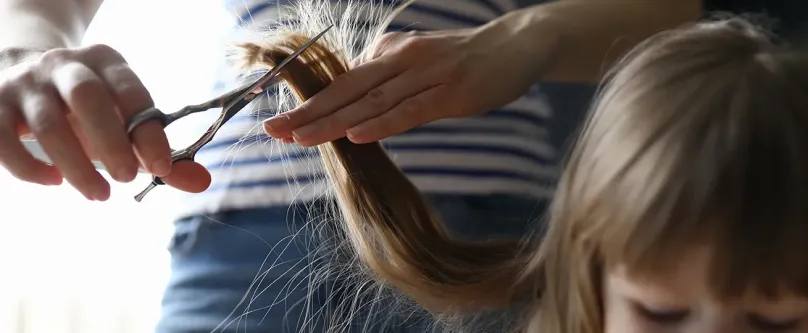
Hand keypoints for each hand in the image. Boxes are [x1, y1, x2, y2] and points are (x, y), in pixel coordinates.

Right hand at [0, 45, 209, 200]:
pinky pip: (3, 139)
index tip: (163, 167)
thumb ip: (160, 154)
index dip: (148, 129)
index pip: (131, 91)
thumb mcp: (123, 125)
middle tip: (127, 178)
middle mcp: (63, 66)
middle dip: (110, 140)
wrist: (21, 82)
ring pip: (47, 123)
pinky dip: (29, 166)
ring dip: (76, 165)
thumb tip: (202, 182)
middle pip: (87, 96)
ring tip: (99, 195)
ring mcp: (24, 84)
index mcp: (105, 62)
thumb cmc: (86, 112)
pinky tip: (53, 181)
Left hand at [262, 20, 557, 144]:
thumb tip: (359, 92)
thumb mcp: (421, 60)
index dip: (310, 103)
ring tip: (302, 138)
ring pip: (373, 102)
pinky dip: (383, 123)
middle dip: (309, 112)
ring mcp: (427, 75)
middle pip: (348, 90)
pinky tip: (358, 136)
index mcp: (392, 54)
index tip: (279, 123)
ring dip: (335, 121)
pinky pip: (411, 110)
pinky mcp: (452, 92)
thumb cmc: (467, 58)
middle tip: (274, 131)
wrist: (517, 46)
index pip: (343, 83)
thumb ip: (390, 74)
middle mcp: (403, 60)